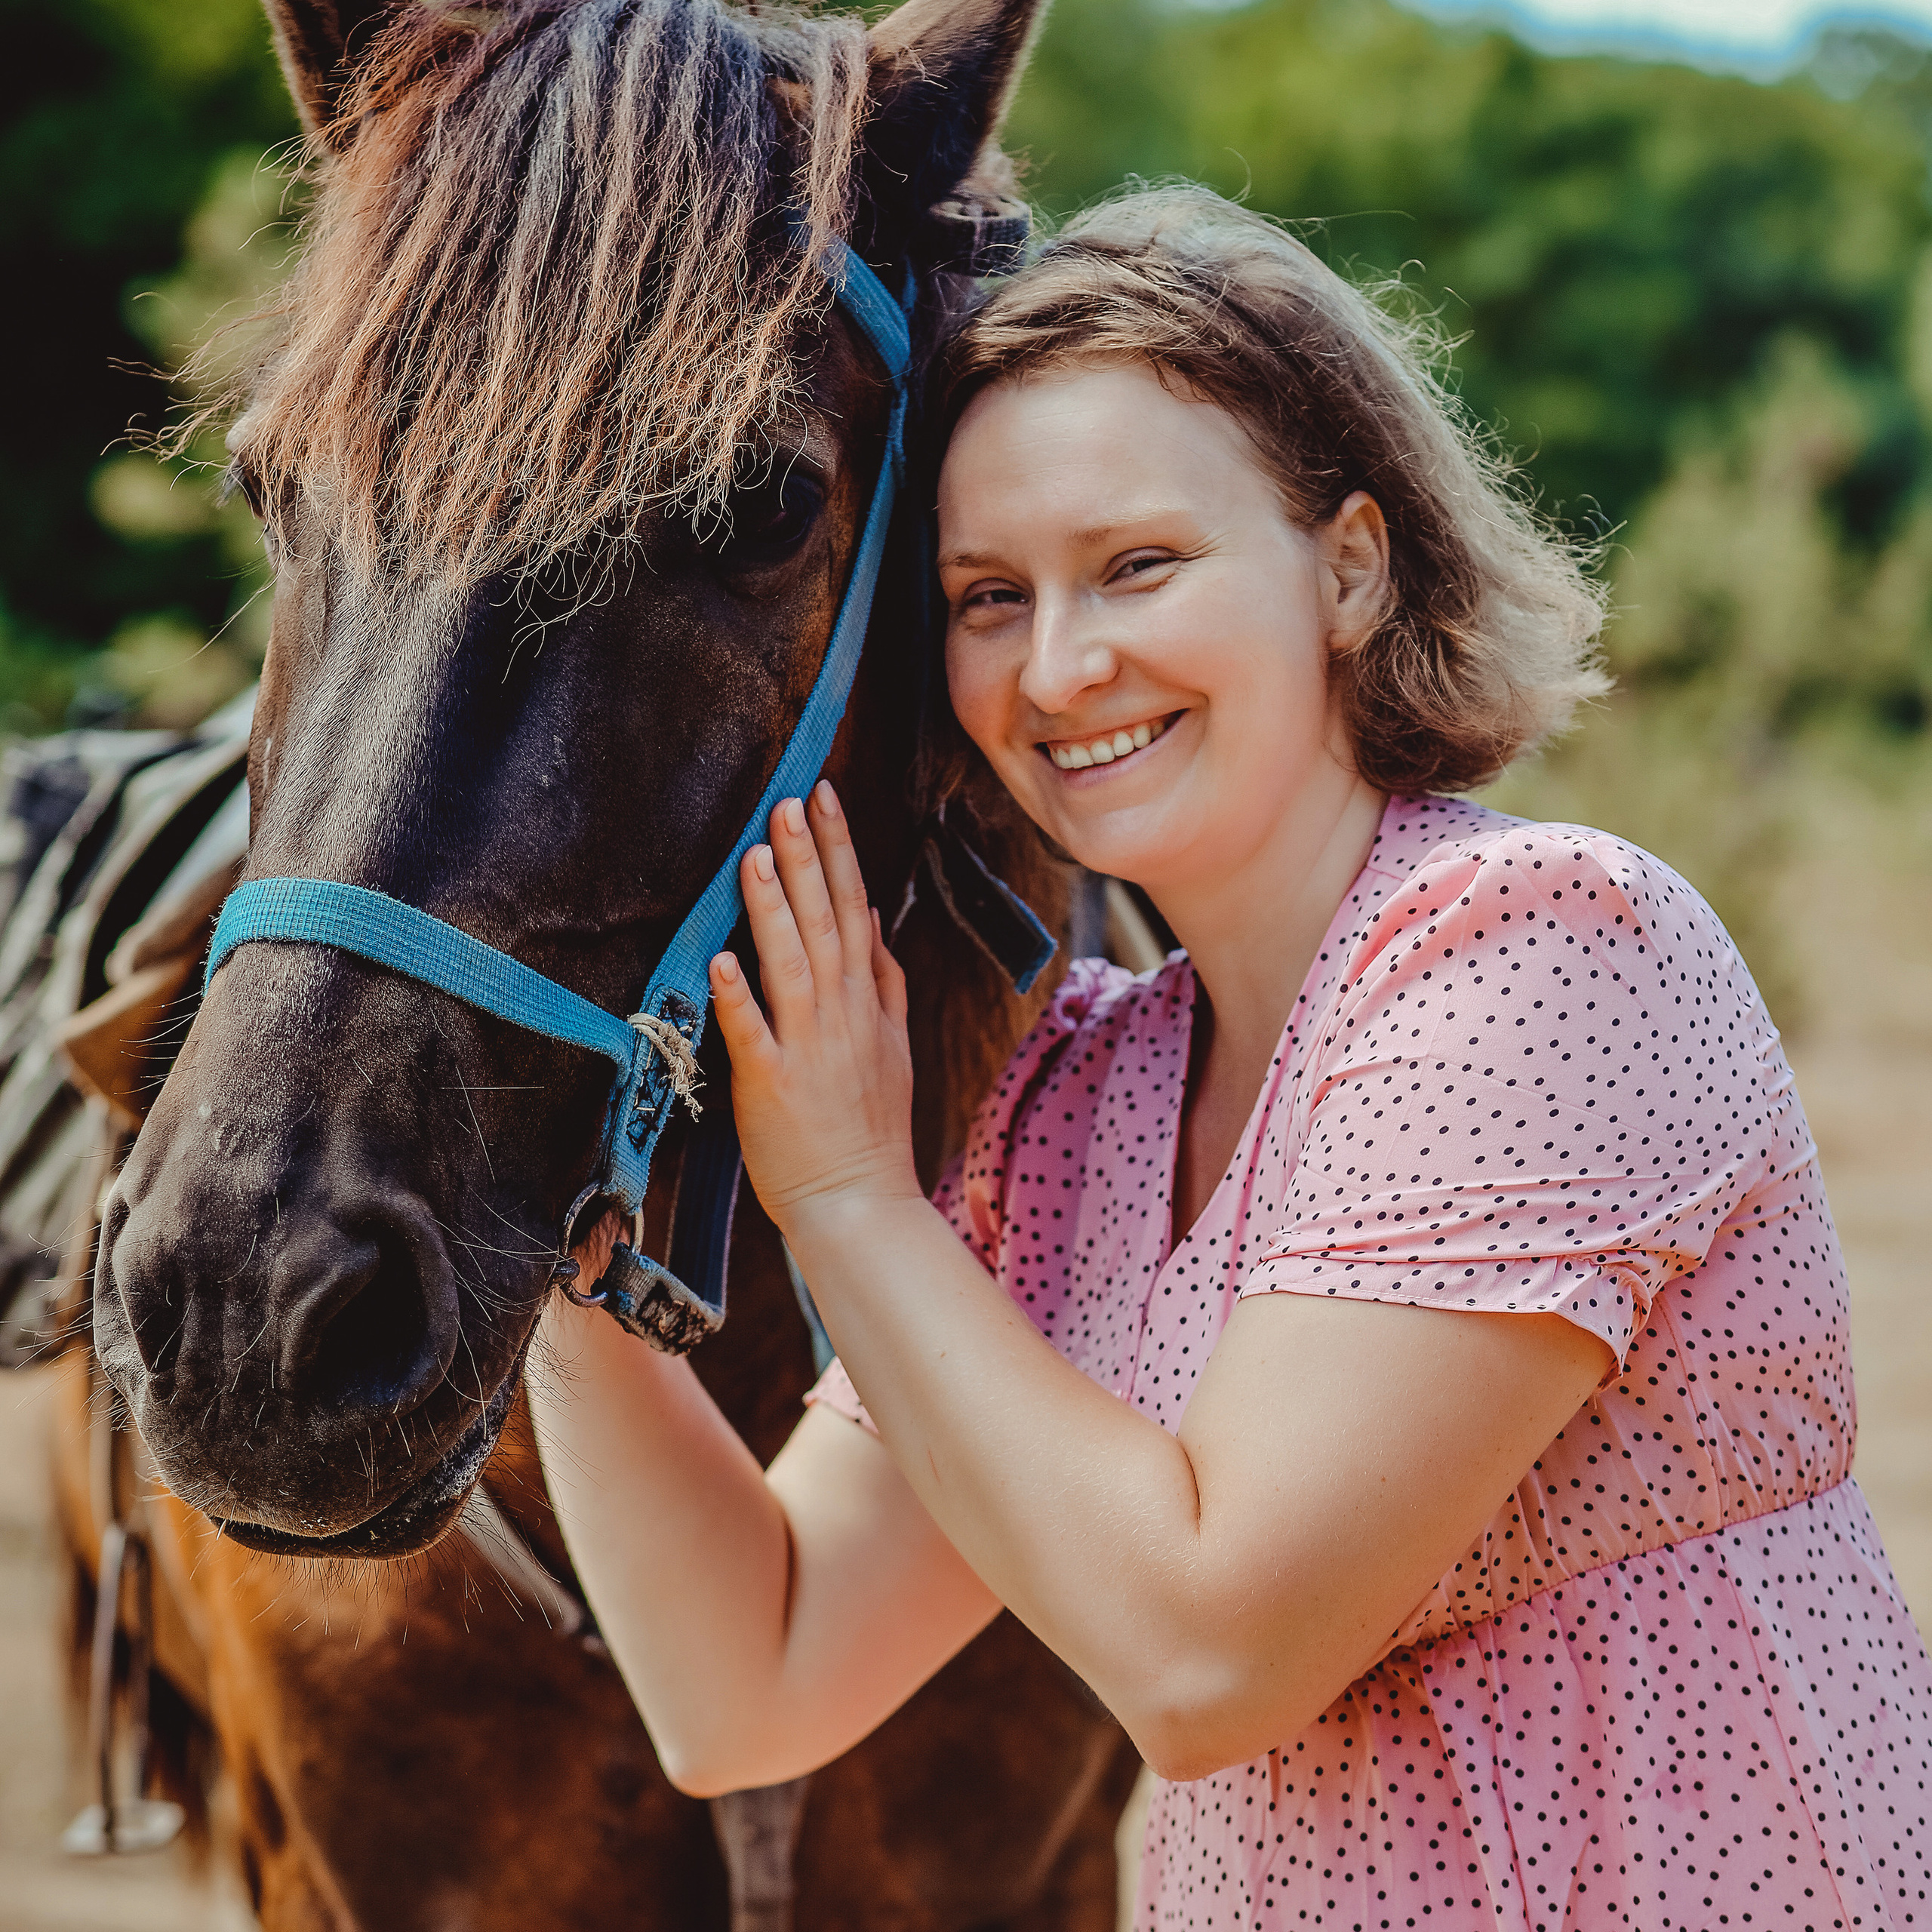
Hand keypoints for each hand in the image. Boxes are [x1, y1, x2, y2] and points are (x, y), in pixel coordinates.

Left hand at [709, 783, 920, 1232]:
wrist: (861, 1202)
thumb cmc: (869, 1129)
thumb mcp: (893, 1047)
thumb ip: (886, 983)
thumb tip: (876, 923)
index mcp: (867, 1001)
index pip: (856, 908)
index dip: (839, 851)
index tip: (825, 798)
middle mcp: (842, 1014)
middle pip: (825, 921)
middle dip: (808, 857)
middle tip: (788, 801)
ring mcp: (809, 1046)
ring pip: (791, 962)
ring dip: (773, 907)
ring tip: (754, 853)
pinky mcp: (772, 1083)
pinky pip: (754, 1031)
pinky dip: (739, 995)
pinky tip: (722, 958)